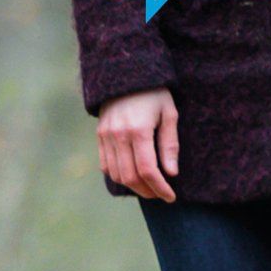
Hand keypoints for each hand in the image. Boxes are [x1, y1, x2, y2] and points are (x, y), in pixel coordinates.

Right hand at [97, 87, 178, 201]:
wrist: (125, 73)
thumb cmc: (154, 93)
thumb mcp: (169, 114)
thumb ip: (169, 144)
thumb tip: (171, 173)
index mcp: (138, 130)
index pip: (147, 170)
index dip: (159, 188)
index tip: (171, 197)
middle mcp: (118, 135)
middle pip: (130, 176)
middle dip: (148, 191)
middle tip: (162, 195)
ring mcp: (105, 136)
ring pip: (116, 174)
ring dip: (133, 186)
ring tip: (150, 188)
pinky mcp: (99, 135)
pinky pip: (105, 164)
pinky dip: (118, 176)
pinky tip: (133, 177)